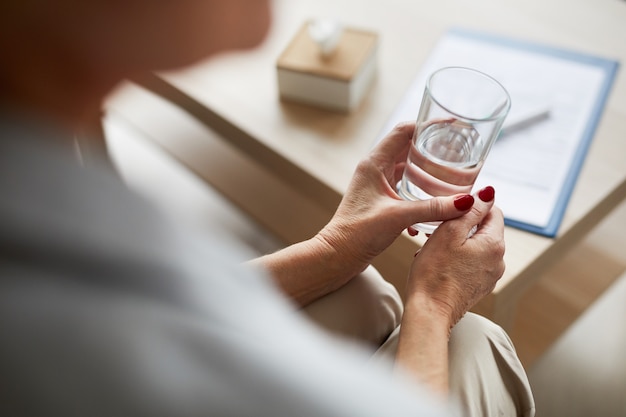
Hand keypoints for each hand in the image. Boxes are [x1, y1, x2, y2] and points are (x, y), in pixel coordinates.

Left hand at [315, 122, 475, 276]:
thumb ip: (433, 208)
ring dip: (428, 174)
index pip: (404, 131)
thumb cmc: (357, 233)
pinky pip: (405, 189)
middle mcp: (375, 170)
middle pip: (409, 148)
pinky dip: (420, 195)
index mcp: (375, 163)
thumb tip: (466, 202)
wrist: (338, 255)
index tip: (452, 125)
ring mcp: (377, 185)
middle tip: (458, 151)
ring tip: (452, 177)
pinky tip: (434, 210)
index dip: (428, 125)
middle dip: (433, 150)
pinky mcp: (381, 200)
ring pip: (408, 170)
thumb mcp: (399, 217)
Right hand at [404, 186, 504, 328]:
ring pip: (476, 246)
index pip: (493, 210)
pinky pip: (472, 262)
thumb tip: (488, 193)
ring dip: (458, 242)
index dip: (471, 206)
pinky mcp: (479, 286)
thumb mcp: (449, 232)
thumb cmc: (434, 273)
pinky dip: (458, 257)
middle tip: (438, 230)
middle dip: (462, 225)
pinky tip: (440, 263)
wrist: (429, 311)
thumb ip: (471, 210)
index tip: (451, 211)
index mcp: (494, 244)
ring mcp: (490, 276)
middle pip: (484, 229)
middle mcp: (498, 260)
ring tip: (436, 248)